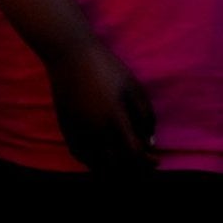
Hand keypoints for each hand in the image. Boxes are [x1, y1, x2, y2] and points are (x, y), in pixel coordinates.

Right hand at [47, 38, 156, 172]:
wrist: (69, 54)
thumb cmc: (106, 66)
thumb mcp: (133, 86)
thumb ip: (146, 115)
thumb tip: (151, 141)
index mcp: (115, 117)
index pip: (134, 153)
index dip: (147, 161)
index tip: (156, 160)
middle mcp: (96, 128)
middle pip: (118, 164)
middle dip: (135, 168)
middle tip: (145, 164)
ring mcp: (78, 130)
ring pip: (98, 164)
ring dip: (114, 169)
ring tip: (126, 164)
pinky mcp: (66, 128)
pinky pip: (81, 155)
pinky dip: (94, 162)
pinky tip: (104, 158)